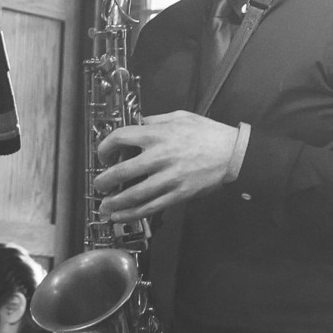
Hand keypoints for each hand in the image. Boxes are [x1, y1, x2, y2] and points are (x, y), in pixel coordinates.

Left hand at [94, 111, 242, 221]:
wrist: (234, 154)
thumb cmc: (208, 133)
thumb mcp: (180, 116)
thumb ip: (155, 120)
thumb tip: (136, 124)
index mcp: (157, 134)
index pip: (119, 138)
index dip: (104, 147)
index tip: (103, 155)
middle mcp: (159, 156)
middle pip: (121, 172)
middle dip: (103, 182)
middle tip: (99, 185)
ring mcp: (168, 178)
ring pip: (133, 195)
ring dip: (114, 203)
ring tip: (105, 206)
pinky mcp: (178, 194)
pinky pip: (150, 207)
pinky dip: (132, 214)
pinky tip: (121, 216)